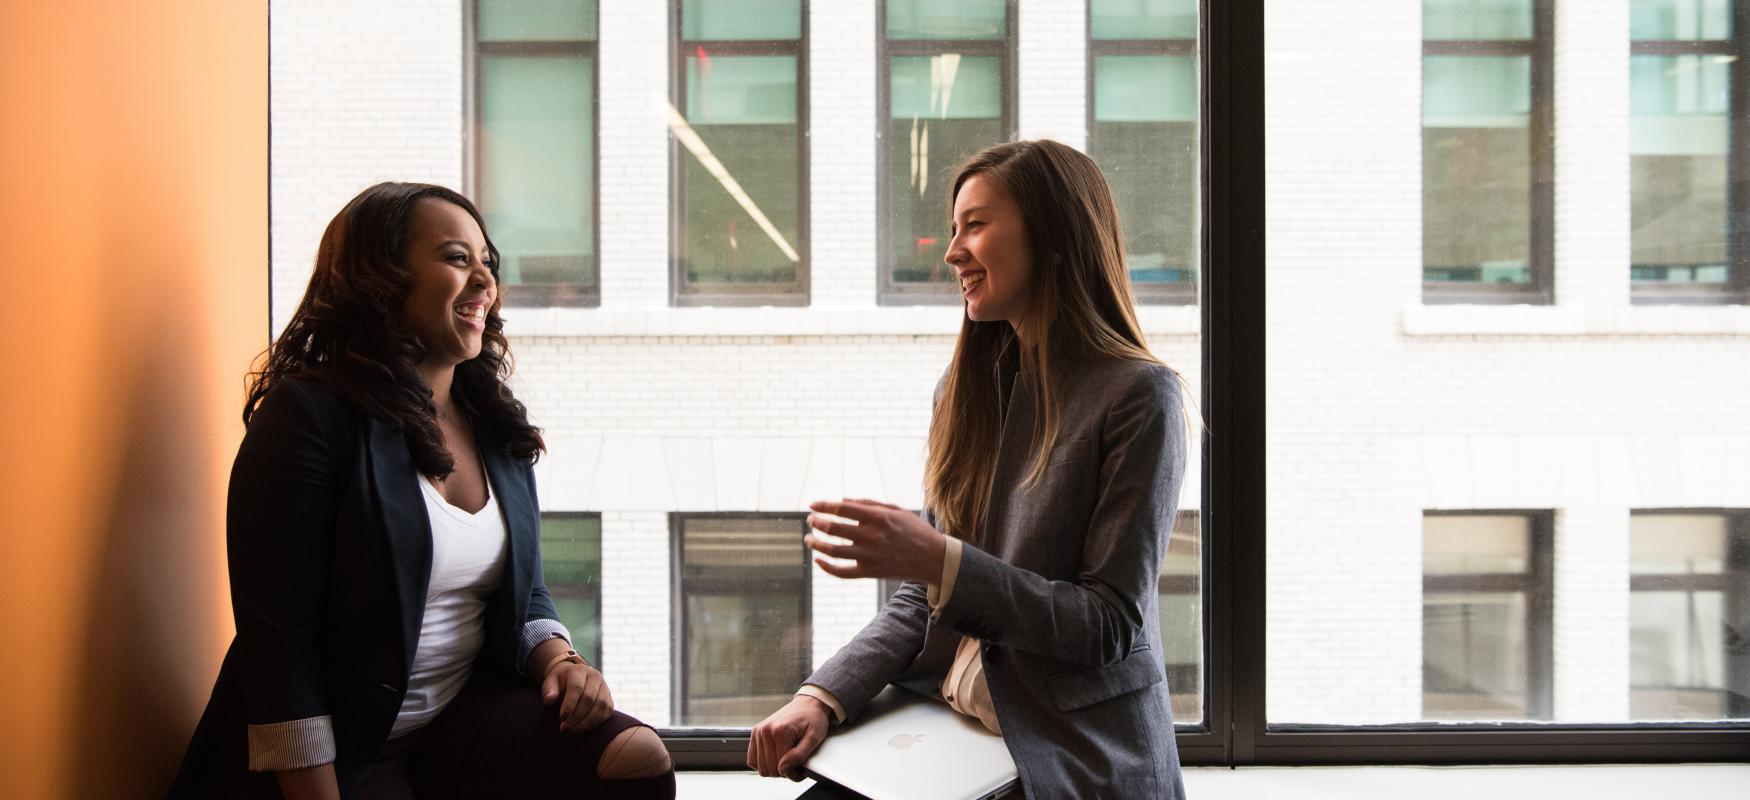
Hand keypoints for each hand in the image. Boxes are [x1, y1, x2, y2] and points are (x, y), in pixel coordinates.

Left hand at [541, 660, 614, 733]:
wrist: (574, 678)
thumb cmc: (560, 683)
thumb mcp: (551, 683)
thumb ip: (549, 690)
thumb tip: (549, 699)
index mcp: (579, 671)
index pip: (577, 687)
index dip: (570, 703)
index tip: (562, 717)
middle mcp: (595, 676)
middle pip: (589, 698)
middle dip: (577, 716)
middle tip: (565, 728)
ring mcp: (604, 686)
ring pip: (601, 705)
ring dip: (587, 721)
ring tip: (574, 730)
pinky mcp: (609, 697)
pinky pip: (607, 711)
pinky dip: (596, 722)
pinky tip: (584, 728)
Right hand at [748, 695, 831, 779]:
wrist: (808, 704)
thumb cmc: (813, 720)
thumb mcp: (814, 738)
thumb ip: (799, 755)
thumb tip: (783, 769)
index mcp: (780, 731)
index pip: (781, 768)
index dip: (794, 773)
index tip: (802, 768)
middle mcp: (765, 731)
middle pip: (770, 770)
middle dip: (784, 771)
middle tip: (796, 763)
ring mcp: (758, 731)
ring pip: (761, 768)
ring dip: (774, 768)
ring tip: (787, 759)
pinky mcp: (755, 733)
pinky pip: (752, 760)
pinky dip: (763, 763)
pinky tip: (775, 757)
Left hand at [805, 498, 947, 583]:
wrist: (933, 558)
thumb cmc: (914, 530)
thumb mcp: (896, 510)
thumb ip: (869, 504)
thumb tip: (842, 500)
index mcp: (878, 517)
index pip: (842, 508)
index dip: (824, 506)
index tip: (812, 505)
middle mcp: (872, 536)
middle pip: (833, 528)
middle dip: (817, 522)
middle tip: (811, 520)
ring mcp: (870, 556)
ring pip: (833, 551)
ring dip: (816, 544)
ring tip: (809, 539)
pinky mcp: (870, 572)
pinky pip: (842, 572)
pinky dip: (826, 567)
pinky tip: (818, 560)